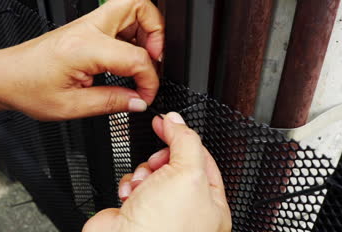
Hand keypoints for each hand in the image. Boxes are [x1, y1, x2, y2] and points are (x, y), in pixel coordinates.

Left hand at [0, 0, 163, 119]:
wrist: (4, 77)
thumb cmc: (27, 88)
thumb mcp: (71, 106)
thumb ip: (111, 102)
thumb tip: (139, 101)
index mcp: (84, 48)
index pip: (136, 57)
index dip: (149, 80)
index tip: (145, 95)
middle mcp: (87, 28)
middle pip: (138, 5)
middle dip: (157, 31)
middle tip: (154, 59)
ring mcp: (86, 24)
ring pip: (131, 6)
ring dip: (146, 30)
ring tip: (143, 58)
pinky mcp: (85, 28)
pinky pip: (119, 20)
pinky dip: (132, 34)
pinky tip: (126, 58)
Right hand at [82, 112, 231, 231]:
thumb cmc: (162, 230)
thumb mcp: (187, 173)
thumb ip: (185, 141)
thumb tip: (175, 120)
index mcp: (212, 206)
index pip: (204, 160)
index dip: (186, 139)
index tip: (168, 123)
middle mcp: (188, 210)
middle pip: (176, 164)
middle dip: (161, 160)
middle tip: (157, 164)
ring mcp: (161, 211)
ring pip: (152, 172)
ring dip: (144, 173)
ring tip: (143, 186)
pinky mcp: (137, 211)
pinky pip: (134, 184)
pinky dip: (130, 185)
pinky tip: (130, 195)